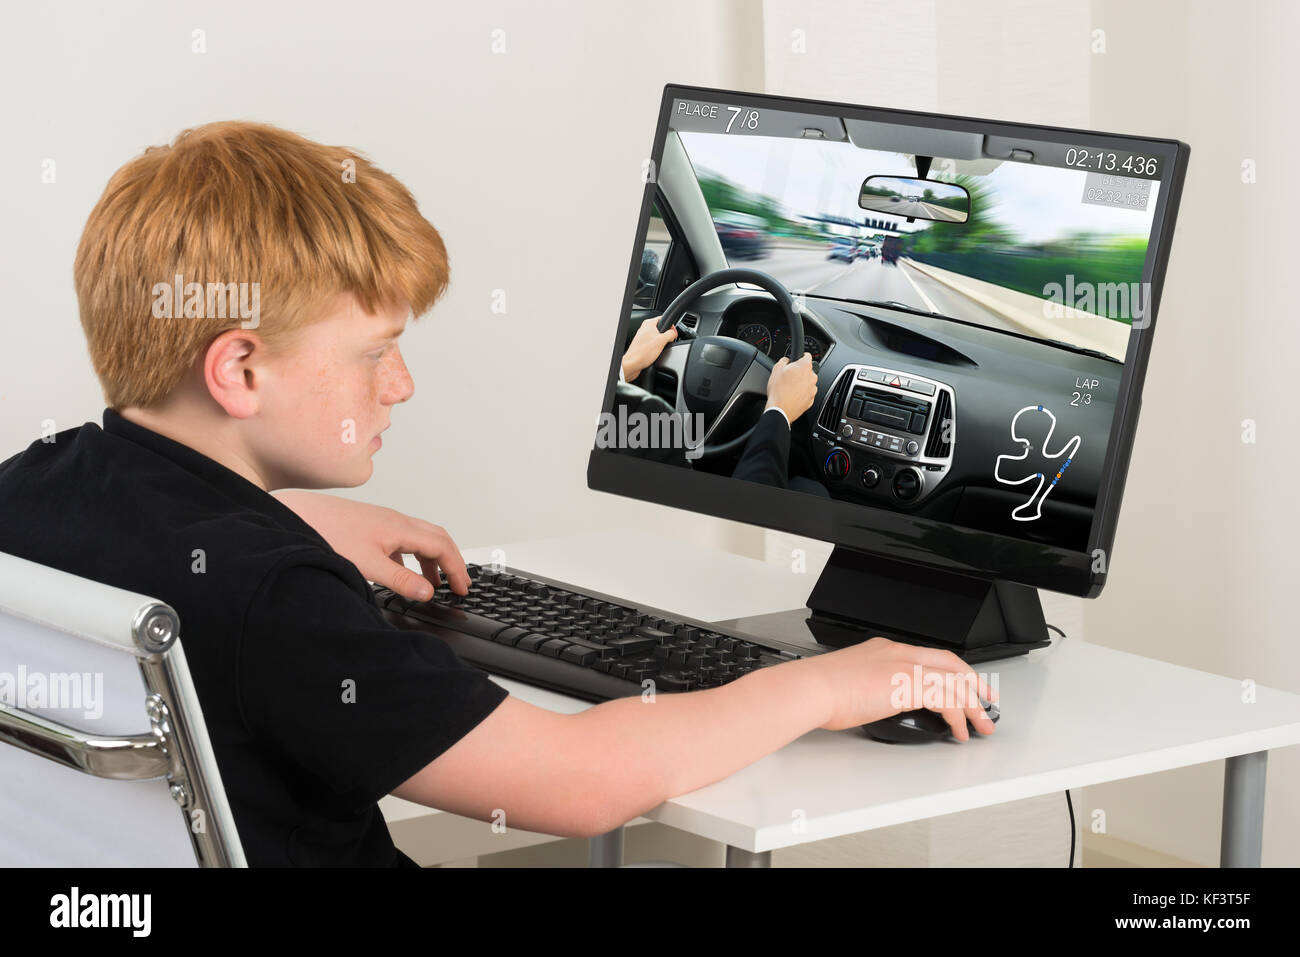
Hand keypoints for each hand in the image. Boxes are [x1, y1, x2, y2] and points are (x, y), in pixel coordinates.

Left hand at [272, 491, 468, 599]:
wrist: (299, 515)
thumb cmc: (327, 534)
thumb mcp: (367, 564)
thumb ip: (399, 580)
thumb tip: (427, 592)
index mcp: (399, 528)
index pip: (441, 546)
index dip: (456, 568)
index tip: (463, 588)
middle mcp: (395, 520)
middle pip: (437, 538)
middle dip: (451, 561)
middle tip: (458, 583)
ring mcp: (383, 522)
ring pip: (419, 538)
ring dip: (431, 560)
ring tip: (432, 583)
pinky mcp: (370, 526)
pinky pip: (402, 540)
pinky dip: (411, 557)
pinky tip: (401, 572)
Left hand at [621, 316, 677, 381]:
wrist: (633, 364)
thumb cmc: (642, 353)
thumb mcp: (662, 341)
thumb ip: (670, 334)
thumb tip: (674, 333)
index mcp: (648, 323)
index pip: (663, 318)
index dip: (671, 326)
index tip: (673, 334)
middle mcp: (644, 328)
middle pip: (661, 328)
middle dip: (666, 336)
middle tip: (667, 342)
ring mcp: (643, 337)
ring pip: (658, 337)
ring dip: (661, 343)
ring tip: (660, 348)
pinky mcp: (643, 345)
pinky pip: (653, 344)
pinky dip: (656, 347)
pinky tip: (656, 353)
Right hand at [764, 353, 817, 421]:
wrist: (780, 409)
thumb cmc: (778, 390)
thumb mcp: (776, 369)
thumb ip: (784, 360)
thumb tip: (786, 360)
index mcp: (805, 367)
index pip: (807, 356)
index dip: (801, 356)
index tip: (798, 359)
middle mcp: (812, 377)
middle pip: (807, 370)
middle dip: (800, 372)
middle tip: (789, 376)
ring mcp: (813, 389)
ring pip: (808, 382)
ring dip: (801, 383)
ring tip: (790, 387)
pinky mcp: (811, 400)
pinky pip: (807, 393)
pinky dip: (802, 393)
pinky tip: (792, 395)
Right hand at [806, 636, 998, 739]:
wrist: (812, 689)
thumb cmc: (820, 691)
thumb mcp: (850, 683)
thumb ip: (870, 688)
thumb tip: (874, 703)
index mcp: (884, 650)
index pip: (929, 656)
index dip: (951, 671)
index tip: (962, 685)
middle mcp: (898, 653)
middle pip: (951, 664)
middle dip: (974, 683)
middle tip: (987, 701)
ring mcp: (905, 667)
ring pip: (955, 683)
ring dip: (973, 706)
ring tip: (981, 725)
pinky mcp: (909, 685)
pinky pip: (948, 700)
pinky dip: (959, 717)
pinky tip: (959, 731)